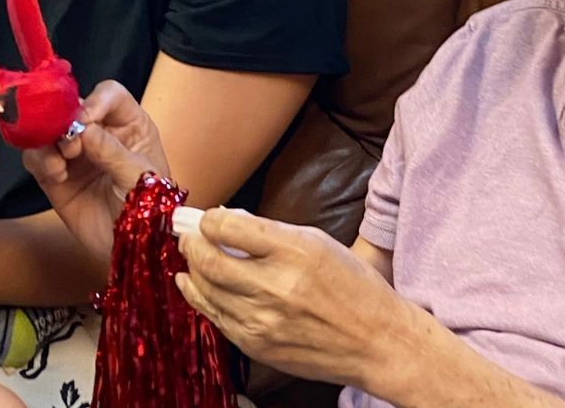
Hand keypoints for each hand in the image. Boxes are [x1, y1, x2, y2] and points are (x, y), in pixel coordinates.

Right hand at [23, 80, 169, 250]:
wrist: (133, 250)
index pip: (109, 95)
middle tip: (70, 146)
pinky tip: (56, 176)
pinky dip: (40, 162)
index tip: (84, 118)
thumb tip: (82, 127)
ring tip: (61, 165)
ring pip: (48, 131)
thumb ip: (111, 150)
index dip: (95, 100)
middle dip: (65, 122)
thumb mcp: (139, 177)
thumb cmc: (150, 210)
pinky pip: (37, 158)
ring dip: (48, 142)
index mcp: (129, 125)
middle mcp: (100, 134)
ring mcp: (76, 154)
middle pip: (72, 108)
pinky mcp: (56, 177)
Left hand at [175, 210, 402, 389]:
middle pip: (209, 260)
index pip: (229, 228)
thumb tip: (228, 222)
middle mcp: (274, 286)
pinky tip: (192, 285)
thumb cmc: (352, 287)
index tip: (207, 219)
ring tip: (190, 256)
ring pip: (205, 290)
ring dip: (191, 269)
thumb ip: (271, 233)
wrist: (376, 341)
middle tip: (189, 235)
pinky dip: (198, 297)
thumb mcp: (318, 243)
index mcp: (294, 251)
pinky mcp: (257, 346)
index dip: (209, 220)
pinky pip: (215, 317)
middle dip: (191, 243)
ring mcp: (263, 321)